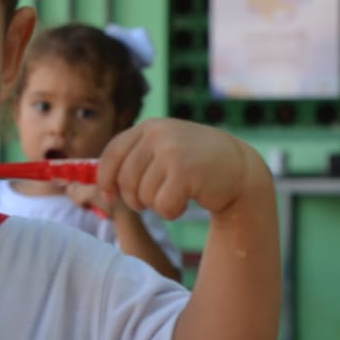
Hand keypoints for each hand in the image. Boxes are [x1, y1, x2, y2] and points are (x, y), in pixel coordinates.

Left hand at [98, 118, 264, 218]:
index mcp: (149, 127)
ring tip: (177, 193)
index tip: (109, 195)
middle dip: (135, 198)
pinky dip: (172, 211)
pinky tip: (188, 200)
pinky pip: (162, 206)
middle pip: (124, 180)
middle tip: (155, 198)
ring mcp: (172, 151)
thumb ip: (135, 160)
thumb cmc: (196, 164)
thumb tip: (99, 188)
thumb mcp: (164, 150)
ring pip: (143, 195)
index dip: (105, 178)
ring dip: (158, 205)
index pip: (112, 153)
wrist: (240, 169)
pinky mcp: (185, 172)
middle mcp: (158, 134)